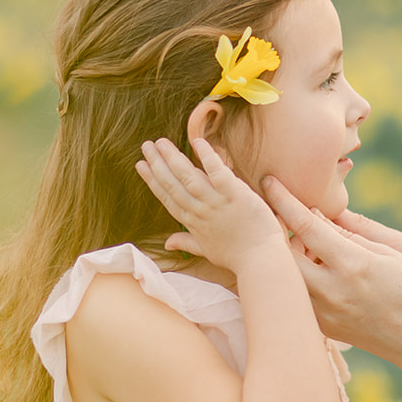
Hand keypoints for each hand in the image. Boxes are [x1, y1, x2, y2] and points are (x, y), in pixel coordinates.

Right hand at [136, 137, 288, 273]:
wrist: (260, 260)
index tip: (142, 166)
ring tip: (160, 142)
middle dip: (157, 164)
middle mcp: (200, 211)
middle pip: (173, 184)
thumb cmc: (237, 257)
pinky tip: (197, 141)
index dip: (153, 181)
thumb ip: (186, 242)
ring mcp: (216, 202)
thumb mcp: (207, 250)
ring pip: (188, 176)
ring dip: (172, 158)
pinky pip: (218, 171)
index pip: (168, 198)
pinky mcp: (235, 194)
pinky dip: (207, 156)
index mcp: (193, 223)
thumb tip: (167, 244)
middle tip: (146, 146)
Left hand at [261, 178, 401, 372]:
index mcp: (353, 264)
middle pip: (282, 254)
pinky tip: (315, 270)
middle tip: (282, 215)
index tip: (268, 180)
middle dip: (278, 231)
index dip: (284, 200)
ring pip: (287, 278)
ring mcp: (327, 313)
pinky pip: (300, 297)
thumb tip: (322, 215)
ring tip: (303, 244)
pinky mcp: (327, 329)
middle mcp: (333, 290)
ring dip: (288, 257)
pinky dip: (300, 279)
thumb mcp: (394, 252)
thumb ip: (353, 233)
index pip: (306, 225)